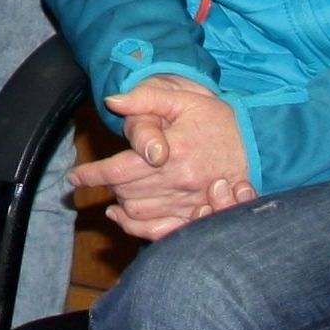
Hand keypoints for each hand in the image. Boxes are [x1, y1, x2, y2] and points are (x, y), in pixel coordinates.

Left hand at [73, 79, 251, 241]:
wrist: (254, 141)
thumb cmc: (214, 117)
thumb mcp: (181, 98)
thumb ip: (144, 98)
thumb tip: (112, 102)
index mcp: (174, 152)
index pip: (120, 171)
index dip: (92, 175)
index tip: (74, 178)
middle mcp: (181, 183)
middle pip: (126, 193)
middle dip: (106, 185)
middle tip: (97, 177)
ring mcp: (191, 203)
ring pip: (139, 213)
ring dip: (119, 204)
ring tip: (111, 193)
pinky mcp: (197, 215)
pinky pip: (161, 231)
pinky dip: (137, 228)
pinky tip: (123, 217)